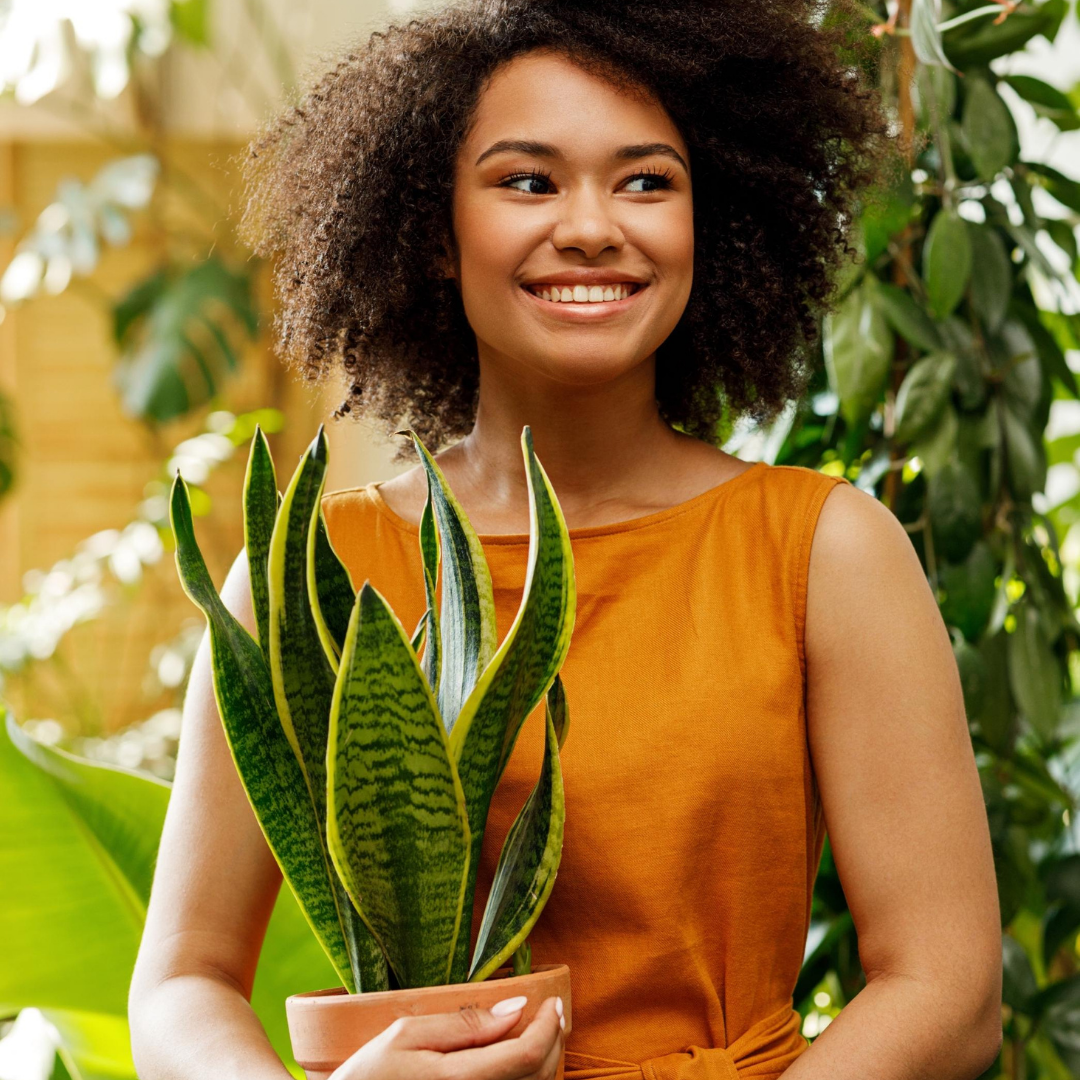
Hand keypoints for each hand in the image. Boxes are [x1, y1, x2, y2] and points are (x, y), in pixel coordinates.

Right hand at [329, 993, 564, 1079]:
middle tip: (551, 1012)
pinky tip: (520, 1060)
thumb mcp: (406, 1034)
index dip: (547, 1026)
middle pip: (538, 1076)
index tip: (552, 1001)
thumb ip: (463, 1022)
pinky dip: (529, 1079)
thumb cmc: (370, 1074)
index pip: (526, 1055)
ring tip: (541, 1032)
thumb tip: (515, 1008)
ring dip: (546, 1061)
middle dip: (553, 1040)